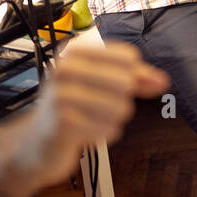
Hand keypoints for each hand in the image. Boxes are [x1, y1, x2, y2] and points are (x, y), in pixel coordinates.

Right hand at [0, 36, 169, 189]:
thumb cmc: (70, 108)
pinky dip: (102, 134)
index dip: (135, 76)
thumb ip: (134, 78)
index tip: (119, 86)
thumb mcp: (100, 84)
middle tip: (98, 106)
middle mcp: (65, 69)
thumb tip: (162, 80)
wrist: (34, 143)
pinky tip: (84, 132)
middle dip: (121, 101)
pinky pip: (108, 129)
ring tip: (89, 119)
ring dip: (111, 119)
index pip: (128, 57)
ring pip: (121, 107)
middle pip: (126, 82)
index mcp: (75, 52)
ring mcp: (61, 96)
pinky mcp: (63, 123)